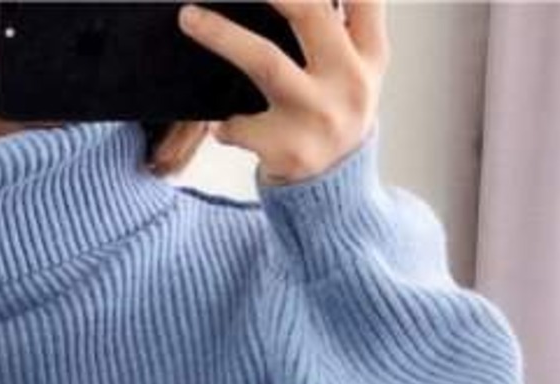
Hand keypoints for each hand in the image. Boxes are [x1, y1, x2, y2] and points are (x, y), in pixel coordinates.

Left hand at [176, 0, 388, 184]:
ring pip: (264, 61)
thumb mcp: (355, 71)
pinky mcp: (288, 150)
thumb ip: (340, 28)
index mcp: (370, 55)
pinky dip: (222, 121)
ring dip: (221, 35)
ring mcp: (318, 117)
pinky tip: (220, 123)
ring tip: (189, 17)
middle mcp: (351, 83)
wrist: (333, 189)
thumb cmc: (334, 112)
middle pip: (307, 12)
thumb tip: (282, 3)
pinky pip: (238, 122)